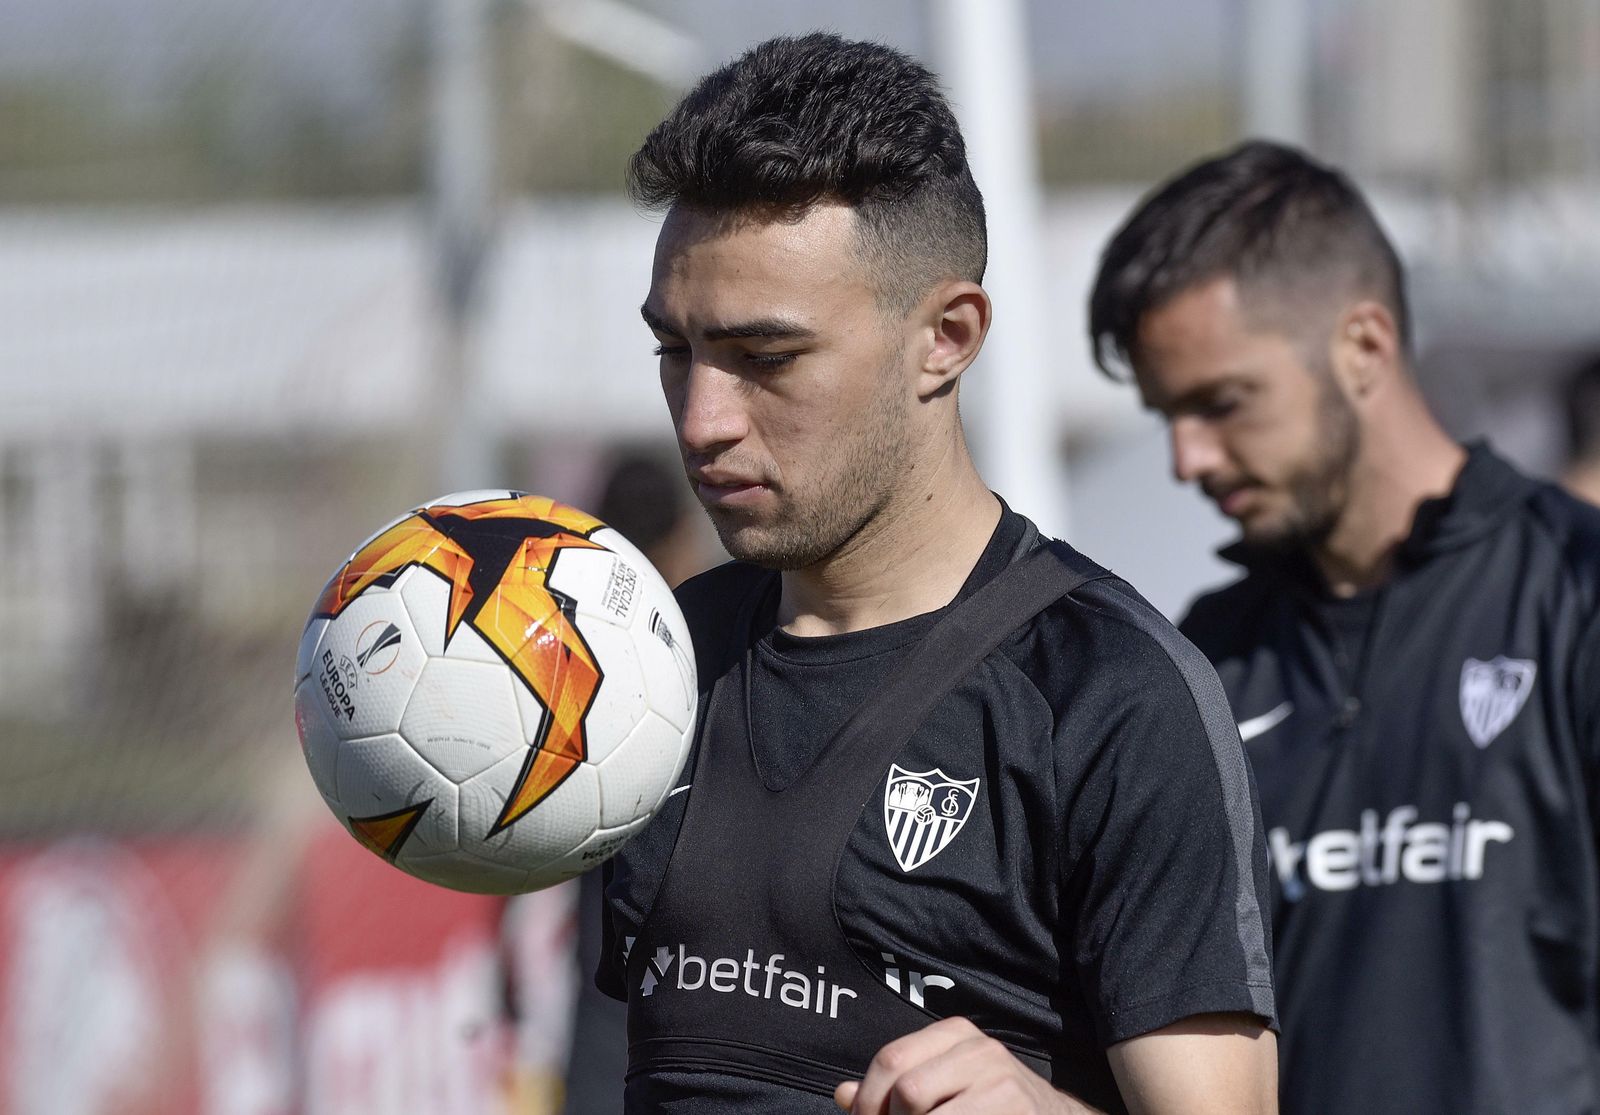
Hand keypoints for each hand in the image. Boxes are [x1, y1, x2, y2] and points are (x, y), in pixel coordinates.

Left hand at [835, 1016, 1099, 1113]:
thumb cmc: (990, 1105)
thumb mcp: (943, 1084)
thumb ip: (894, 1087)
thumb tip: (844, 1094)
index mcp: (955, 1034)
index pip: (891, 1060)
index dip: (868, 1102)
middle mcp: (980, 1050)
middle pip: (907, 1090)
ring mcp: (1002, 1083)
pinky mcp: (1014, 1111)